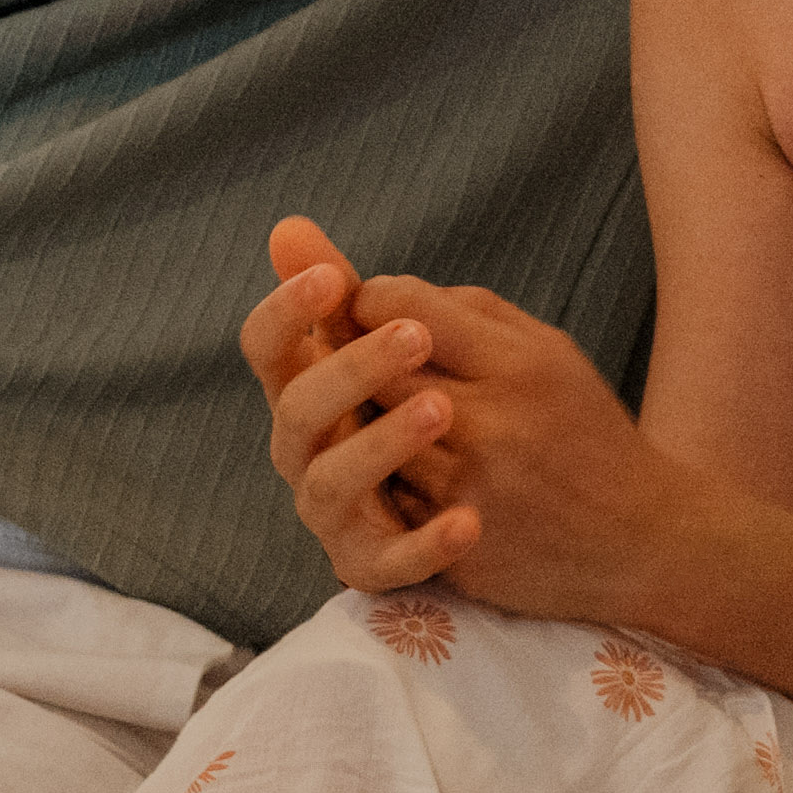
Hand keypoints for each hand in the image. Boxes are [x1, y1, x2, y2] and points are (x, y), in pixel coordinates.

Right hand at [249, 223, 448, 590]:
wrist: (524, 506)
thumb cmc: (440, 413)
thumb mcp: (409, 348)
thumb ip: (352, 298)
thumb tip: (288, 227)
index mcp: (308, 392)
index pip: (267, 348)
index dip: (287, 311)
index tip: (333, 277)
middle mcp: (307, 452)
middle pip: (295, 412)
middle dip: (349, 370)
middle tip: (414, 336)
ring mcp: (336, 513)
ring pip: (327, 485)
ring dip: (380, 445)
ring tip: (444, 408)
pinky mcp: (375, 565)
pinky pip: (386, 564)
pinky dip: (422, 545)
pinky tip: (470, 521)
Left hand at [280, 263, 667, 620]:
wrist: (645, 539)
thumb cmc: (582, 430)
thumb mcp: (547, 351)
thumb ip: (464, 309)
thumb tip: (368, 285)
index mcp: (520, 364)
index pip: (404, 308)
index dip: (368, 301)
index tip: (366, 310)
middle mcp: (494, 425)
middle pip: (375, 370)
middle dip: (350, 358)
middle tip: (339, 355)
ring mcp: (471, 490)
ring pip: (369, 437)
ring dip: (356, 422)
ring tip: (358, 411)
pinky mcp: (457, 544)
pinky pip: (387, 499)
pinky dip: (379, 481)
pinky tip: (386, 472)